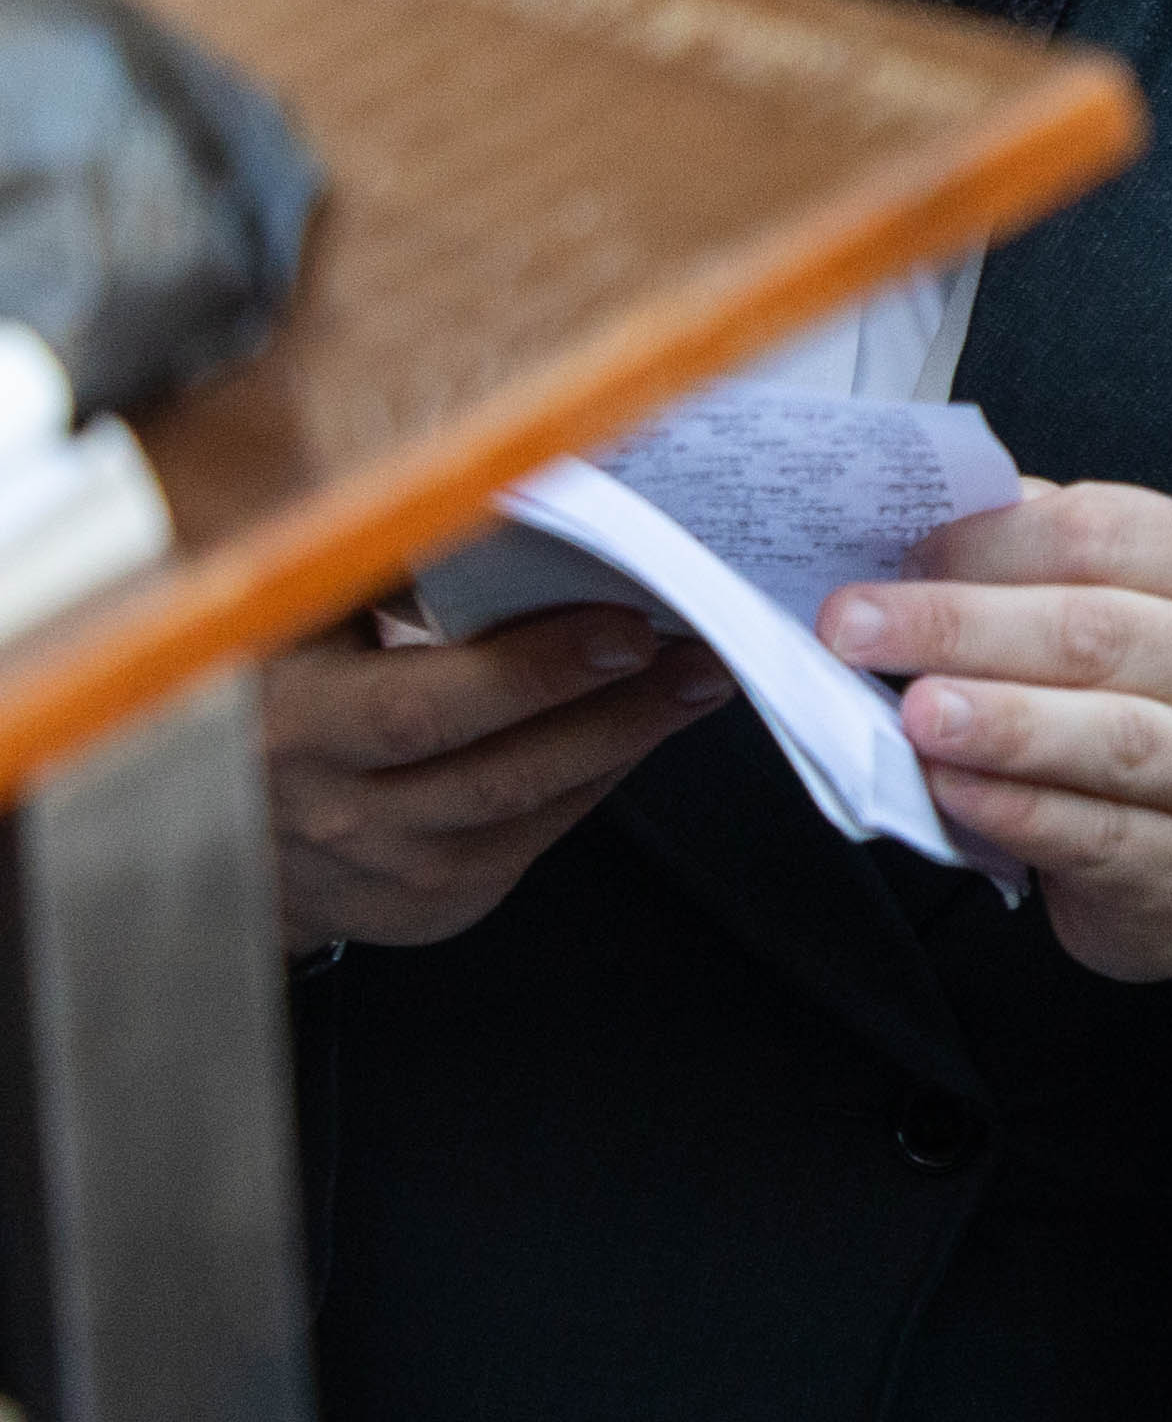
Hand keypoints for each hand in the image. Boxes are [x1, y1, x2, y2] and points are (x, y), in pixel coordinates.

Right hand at [264, 609, 725, 950]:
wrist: (219, 827)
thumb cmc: (270, 691)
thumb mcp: (290, 622)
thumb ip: (374, 575)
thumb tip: (505, 513)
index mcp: (291, 730)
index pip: (425, 710)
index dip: (532, 673)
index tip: (625, 629)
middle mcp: (336, 815)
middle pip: (502, 774)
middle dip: (619, 713)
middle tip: (702, 656)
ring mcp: (386, 873)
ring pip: (531, 811)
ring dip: (625, 744)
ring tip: (695, 683)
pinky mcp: (429, 908)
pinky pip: (534, 841)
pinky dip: (592, 782)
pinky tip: (635, 732)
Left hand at [827, 486, 1171, 1083]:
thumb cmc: (1154, 701)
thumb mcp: (1133, 607)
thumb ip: (1042, 559)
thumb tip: (913, 523)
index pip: (1100, 531)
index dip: (985, 538)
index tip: (892, 554)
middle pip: (1090, 630)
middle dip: (957, 623)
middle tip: (850, 626)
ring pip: (1108, 735)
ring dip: (1001, 720)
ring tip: (916, 711)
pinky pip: (1090, 831)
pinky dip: (1014, 809)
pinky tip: (950, 788)